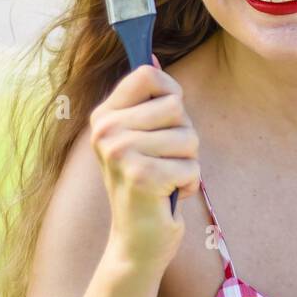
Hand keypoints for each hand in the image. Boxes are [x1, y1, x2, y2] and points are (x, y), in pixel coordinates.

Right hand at [91, 55, 200, 269]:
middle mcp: (105, 130)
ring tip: (167, 179)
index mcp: (105, 115)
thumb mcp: (143, 138)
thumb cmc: (148, 186)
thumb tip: (152, 55)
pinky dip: (189, 185)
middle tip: (165, 161)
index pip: (148, 74)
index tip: (168, 118)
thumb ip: (147, 100)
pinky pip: (191, 167)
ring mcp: (120, 152)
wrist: (137, 241)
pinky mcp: (140, 177)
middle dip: (184, 136)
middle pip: (176, 105)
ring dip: (188, 163)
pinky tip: (168, 196)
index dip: (170, 92)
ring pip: (188, 137)